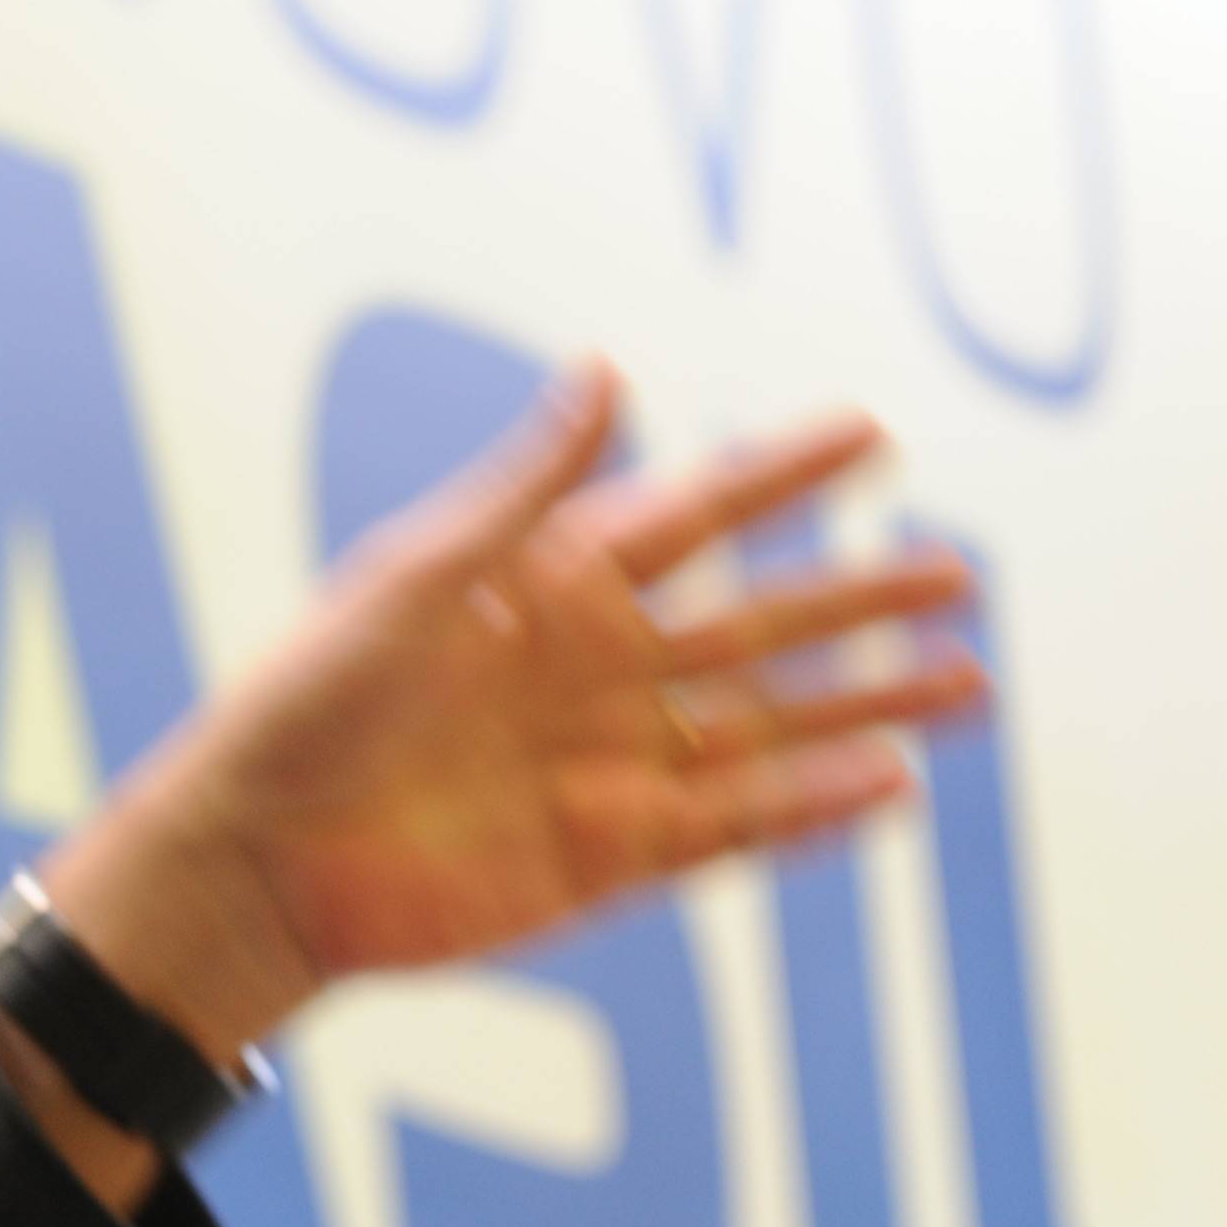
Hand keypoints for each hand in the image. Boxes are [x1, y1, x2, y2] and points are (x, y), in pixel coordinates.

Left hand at [39, 359, 985, 1069]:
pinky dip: (811, 808)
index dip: (781, 475)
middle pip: (756, 626)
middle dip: (858, 599)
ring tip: (969, 682)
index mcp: (547, 587)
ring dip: (864, 704)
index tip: (874, 432)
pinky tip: (889, 783)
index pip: (691, 514)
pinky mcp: (608, 857)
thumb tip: (607, 366)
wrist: (257, 860)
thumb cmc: (306, 705)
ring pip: (767, 728)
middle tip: (961, 575)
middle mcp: (593, 671)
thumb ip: (525, 490)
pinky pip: (733, 826)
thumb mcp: (413, 578)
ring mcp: (608, 765)